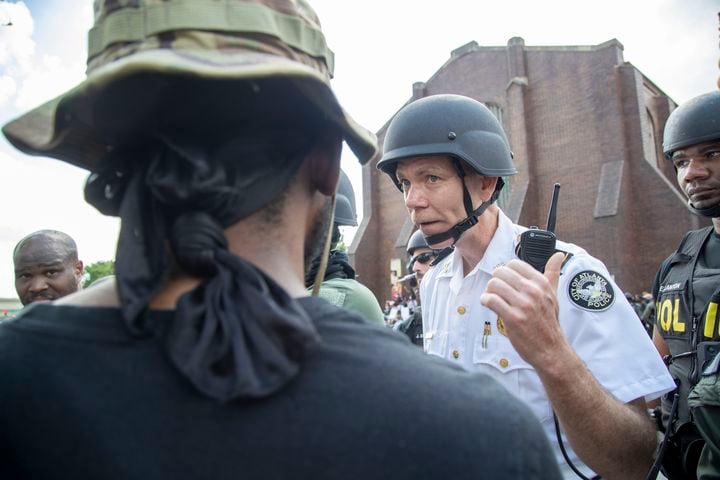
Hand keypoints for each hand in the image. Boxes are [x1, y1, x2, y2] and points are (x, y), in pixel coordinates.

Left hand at [480, 252, 568, 367]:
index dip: (506, 271)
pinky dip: (485, 300)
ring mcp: (523, 304)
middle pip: (501, 272)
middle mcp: (533, 291)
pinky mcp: (513, 318)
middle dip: (495, 280)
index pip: (514, 264)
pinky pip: (491, 300)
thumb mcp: (553, 295)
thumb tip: (558, 255)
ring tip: (492, 297)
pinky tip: (488, 304)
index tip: (506, 281)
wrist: (550, 349)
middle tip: (497, 290)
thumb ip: (553, 273)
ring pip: (494, 284)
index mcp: (542, 283)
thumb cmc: (549, 322)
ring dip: (489, 290)